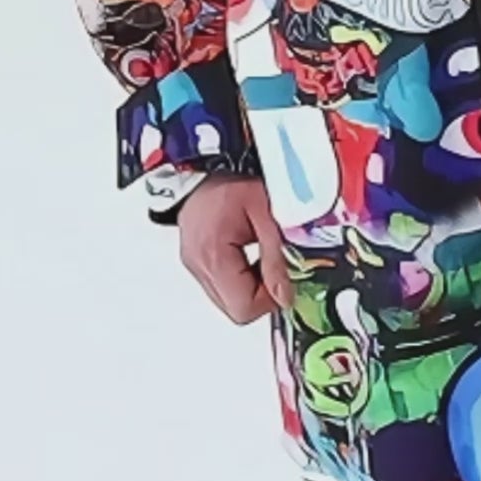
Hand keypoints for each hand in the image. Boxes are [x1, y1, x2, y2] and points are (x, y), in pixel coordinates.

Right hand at [178, 175, 293, 323]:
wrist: (202, 170)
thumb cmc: (231, 184)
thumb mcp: (266, 213)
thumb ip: (276, 257)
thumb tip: (285, 296)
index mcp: (213, 255)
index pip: (243, 308)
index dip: (270, 300)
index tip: (284, 278)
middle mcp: (199, 267)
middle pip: (236, 310)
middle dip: (262, 295)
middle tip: (274, 266)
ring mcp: (195, 268)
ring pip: (229, 302)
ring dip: (252, 287)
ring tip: (260, 256)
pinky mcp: (197, 264)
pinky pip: (223, 288)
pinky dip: (241, 279)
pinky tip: (248, 256)